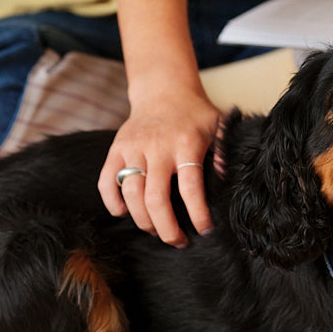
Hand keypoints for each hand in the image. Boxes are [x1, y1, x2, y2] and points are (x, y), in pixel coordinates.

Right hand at [97, 81, 221, 247]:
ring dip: (143, 220)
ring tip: (156, 231)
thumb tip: (226, 180)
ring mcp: (133, 147)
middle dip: (166, 228)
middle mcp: (157, 146)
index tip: (204, 230)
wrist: (164, 89)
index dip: (197, 214)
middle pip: (155, 198)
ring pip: (131, 194)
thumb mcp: (219, 126)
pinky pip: (106, 182)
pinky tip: (124, 213)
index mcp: (186, 143)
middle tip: (177, 241)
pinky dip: (112, 203)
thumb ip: (225, 151)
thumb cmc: (195, 114)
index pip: (190, 186)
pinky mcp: (116, 149)